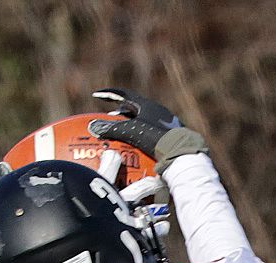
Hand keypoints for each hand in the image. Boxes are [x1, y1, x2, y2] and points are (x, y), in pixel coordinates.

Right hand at [89, 87, 206, 168]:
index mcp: (147, 105)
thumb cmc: (157, 139)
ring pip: (143, 120)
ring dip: (131, 125)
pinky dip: (140, 137)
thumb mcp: (133, 132)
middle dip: (120, 112)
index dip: (109, 94)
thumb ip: (113, 129)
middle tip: (109, 118)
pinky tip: (137, 148)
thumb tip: (92, 126)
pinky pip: (151, 133)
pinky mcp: (171, 136)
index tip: (97, 95)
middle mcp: (157, 111)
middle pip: (134, 108)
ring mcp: (165, 123)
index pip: (124, 95)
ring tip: (122, 134)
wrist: (183, 154)